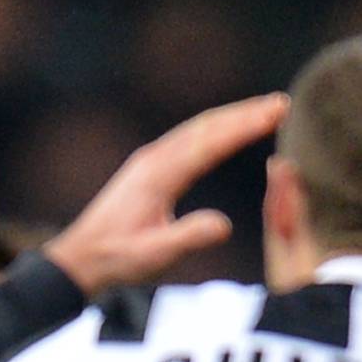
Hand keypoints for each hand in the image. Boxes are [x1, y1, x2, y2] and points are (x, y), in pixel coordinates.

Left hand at [43, 93, 288, 293]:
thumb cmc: (116, 259)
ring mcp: (152, 161)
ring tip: (265, 109)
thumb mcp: (154, 256)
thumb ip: (188, 238)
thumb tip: (224, 225)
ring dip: (232, 117)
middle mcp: (155, 159)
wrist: (80, 257)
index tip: (275, 113)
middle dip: (245, 113)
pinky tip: (228, 130)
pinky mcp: (151, 168)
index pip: (209, 143)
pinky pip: (189, 139)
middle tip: (282, 103)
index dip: (244, 126)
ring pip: (197, 129)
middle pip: (206, 127)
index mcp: (158, 175)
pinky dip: (215, 129)